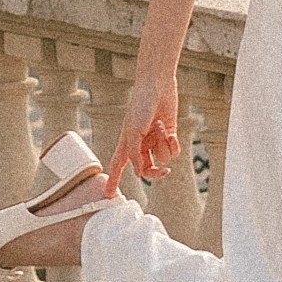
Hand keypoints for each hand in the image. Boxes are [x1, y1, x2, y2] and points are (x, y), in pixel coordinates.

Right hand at [103, 70, 180, 195]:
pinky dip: (172, 143)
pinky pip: (173, 150)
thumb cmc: (140, 106)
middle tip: (164, 172)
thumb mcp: (133, 131)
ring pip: (162, 159)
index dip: (113, 180)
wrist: (157, 86)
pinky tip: (169, 132)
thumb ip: (135, 154)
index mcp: (126, 143)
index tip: (108, 194)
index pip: (117, 166)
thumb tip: (139, 173)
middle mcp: (140, 144)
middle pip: (146, 169)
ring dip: (162, 144)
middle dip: (156, 172)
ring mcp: (154, 141)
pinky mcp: (168, 135)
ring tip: (159, 126)